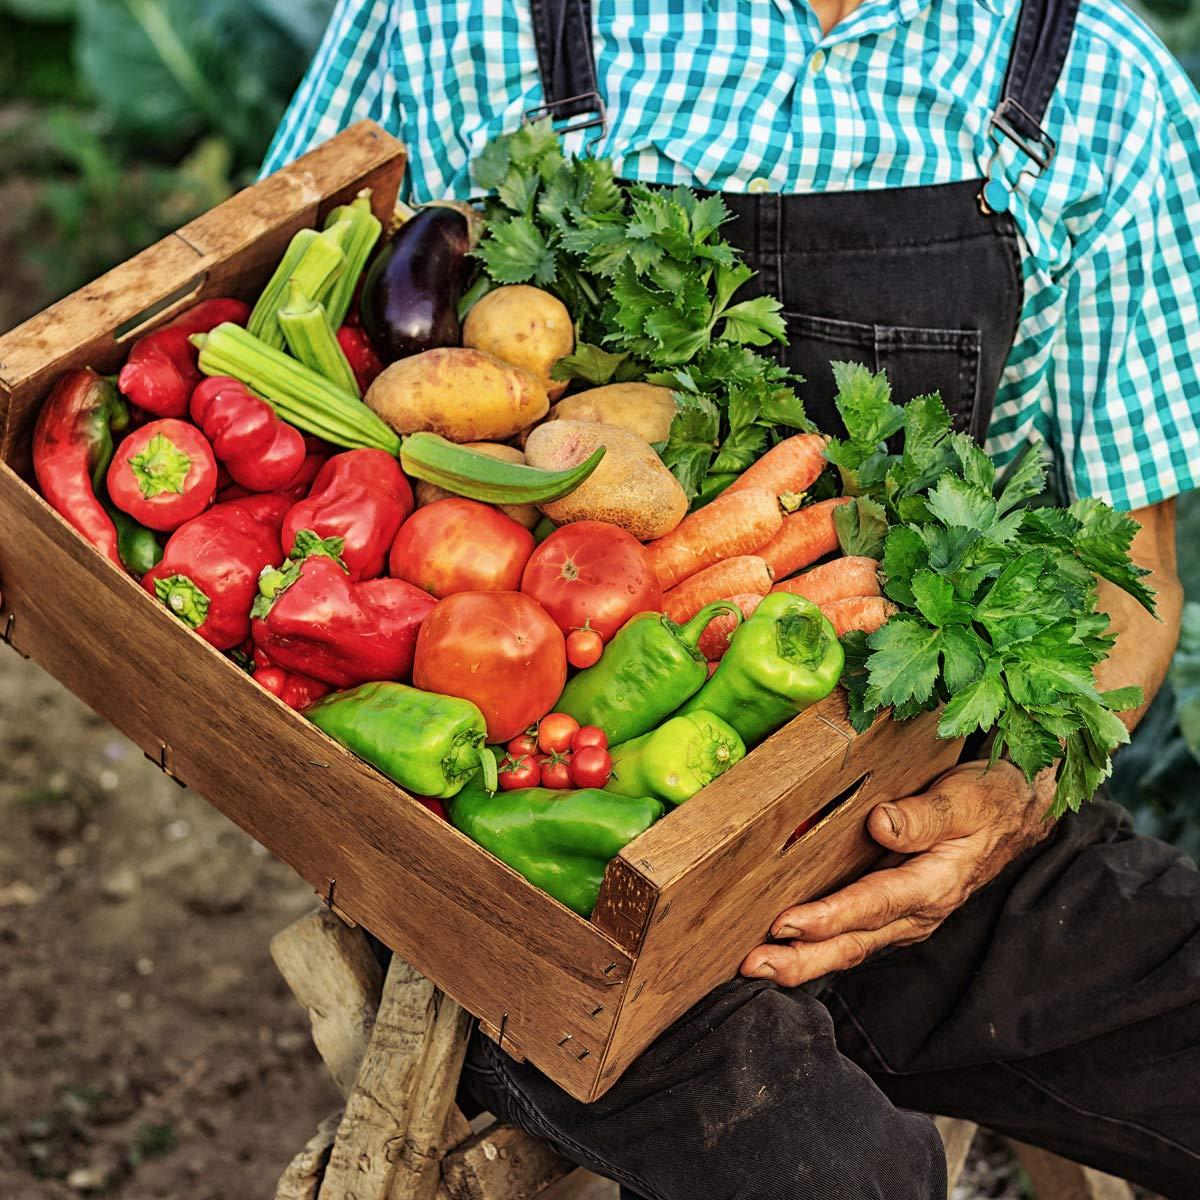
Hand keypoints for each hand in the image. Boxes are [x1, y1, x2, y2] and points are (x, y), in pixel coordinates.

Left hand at [740, 759, 1055, 986]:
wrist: (1016, 811)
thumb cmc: (989, 799)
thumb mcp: (966, 798)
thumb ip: (925, 815)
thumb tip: (882, 823)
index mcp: (934, 883)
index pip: (874, 904)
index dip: (829, 916)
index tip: (785, 924)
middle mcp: (917, 911)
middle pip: (854, 943)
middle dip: (802, 960)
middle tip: (753, 966)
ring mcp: (905, 917)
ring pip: (850, 947)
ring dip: (803, 960)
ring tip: (755, 966)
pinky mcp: (895, 912)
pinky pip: (854, 937)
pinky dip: (818, 946)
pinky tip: (785, 947)